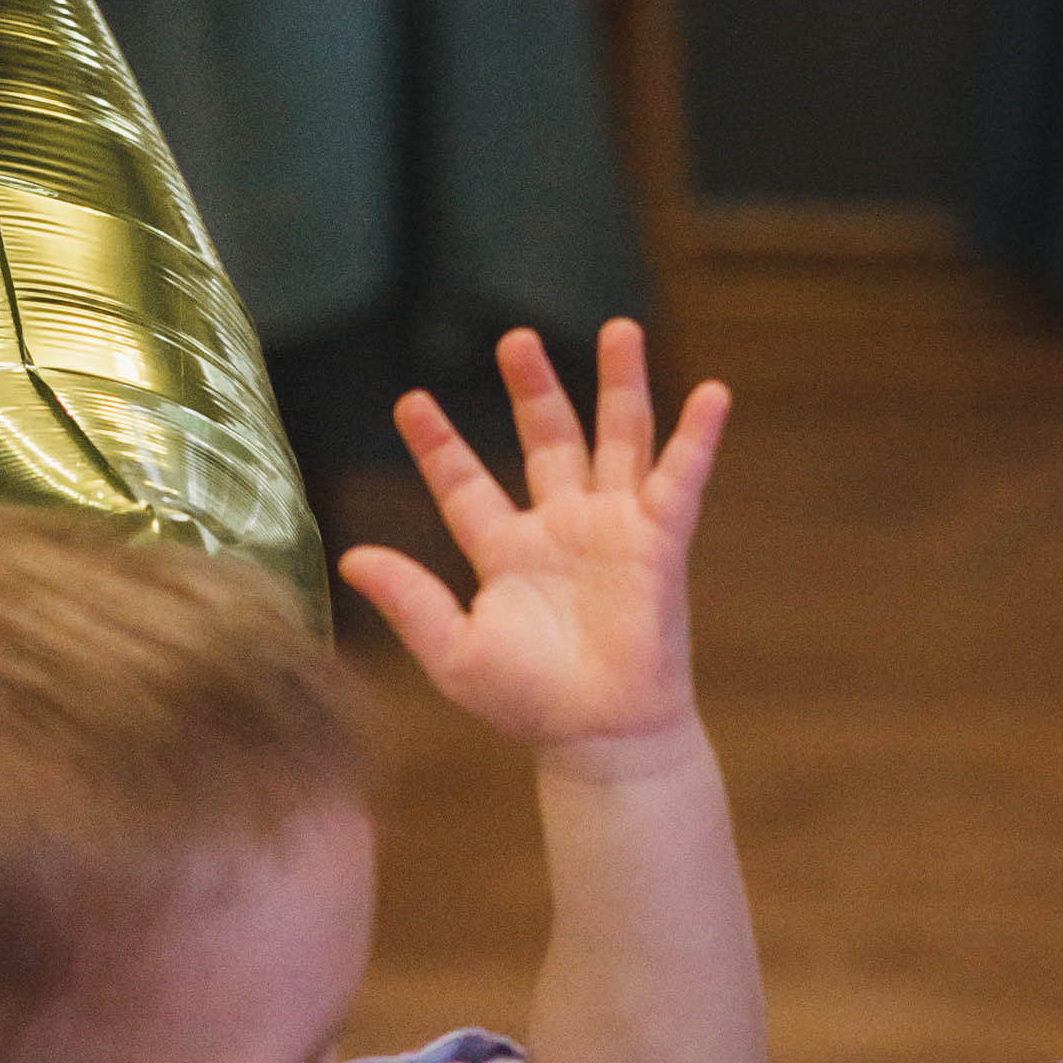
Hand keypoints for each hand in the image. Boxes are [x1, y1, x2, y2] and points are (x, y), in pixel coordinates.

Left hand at [337, 319, 728, 766]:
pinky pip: (681, 477)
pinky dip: (698, 436)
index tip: (410, 401)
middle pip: (546, 440)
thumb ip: (408, 599)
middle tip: (514, 337)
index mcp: (506, 551)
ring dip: (618, 385)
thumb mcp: (455, 650)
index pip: (466, 484)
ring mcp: (614, 529)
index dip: (440, 443)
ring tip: (617, 328)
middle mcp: (560, 528)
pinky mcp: (660, 541)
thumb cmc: (529, 702)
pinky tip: (712, 391)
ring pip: (617, 440)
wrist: (600, 734)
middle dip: (532, 388)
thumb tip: (350, 558)